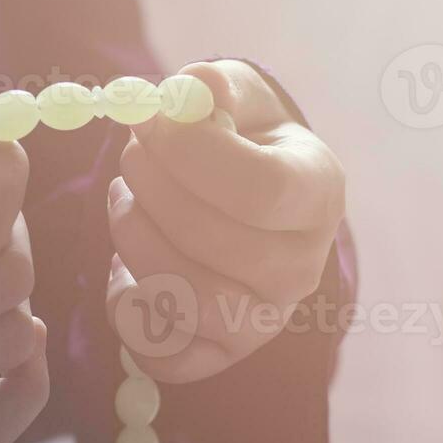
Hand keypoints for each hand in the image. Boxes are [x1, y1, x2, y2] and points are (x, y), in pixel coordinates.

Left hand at [107, 61, 345, 382]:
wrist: (246, 203)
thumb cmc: (239, 142)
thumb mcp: (235, 98)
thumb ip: (213, 86)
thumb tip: (189, 89)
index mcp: (318, 196)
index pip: (260, 190)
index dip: (190, 155)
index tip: (151, 123)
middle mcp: (301, 270)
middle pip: (213, 243)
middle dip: (152, 191)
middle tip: (131, 156)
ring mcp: (263, 321)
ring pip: (183, 299)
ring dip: (133, 242)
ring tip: (124, 201)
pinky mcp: (218, 356)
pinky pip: (161, 354)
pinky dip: (127, 308)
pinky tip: (127, 266)